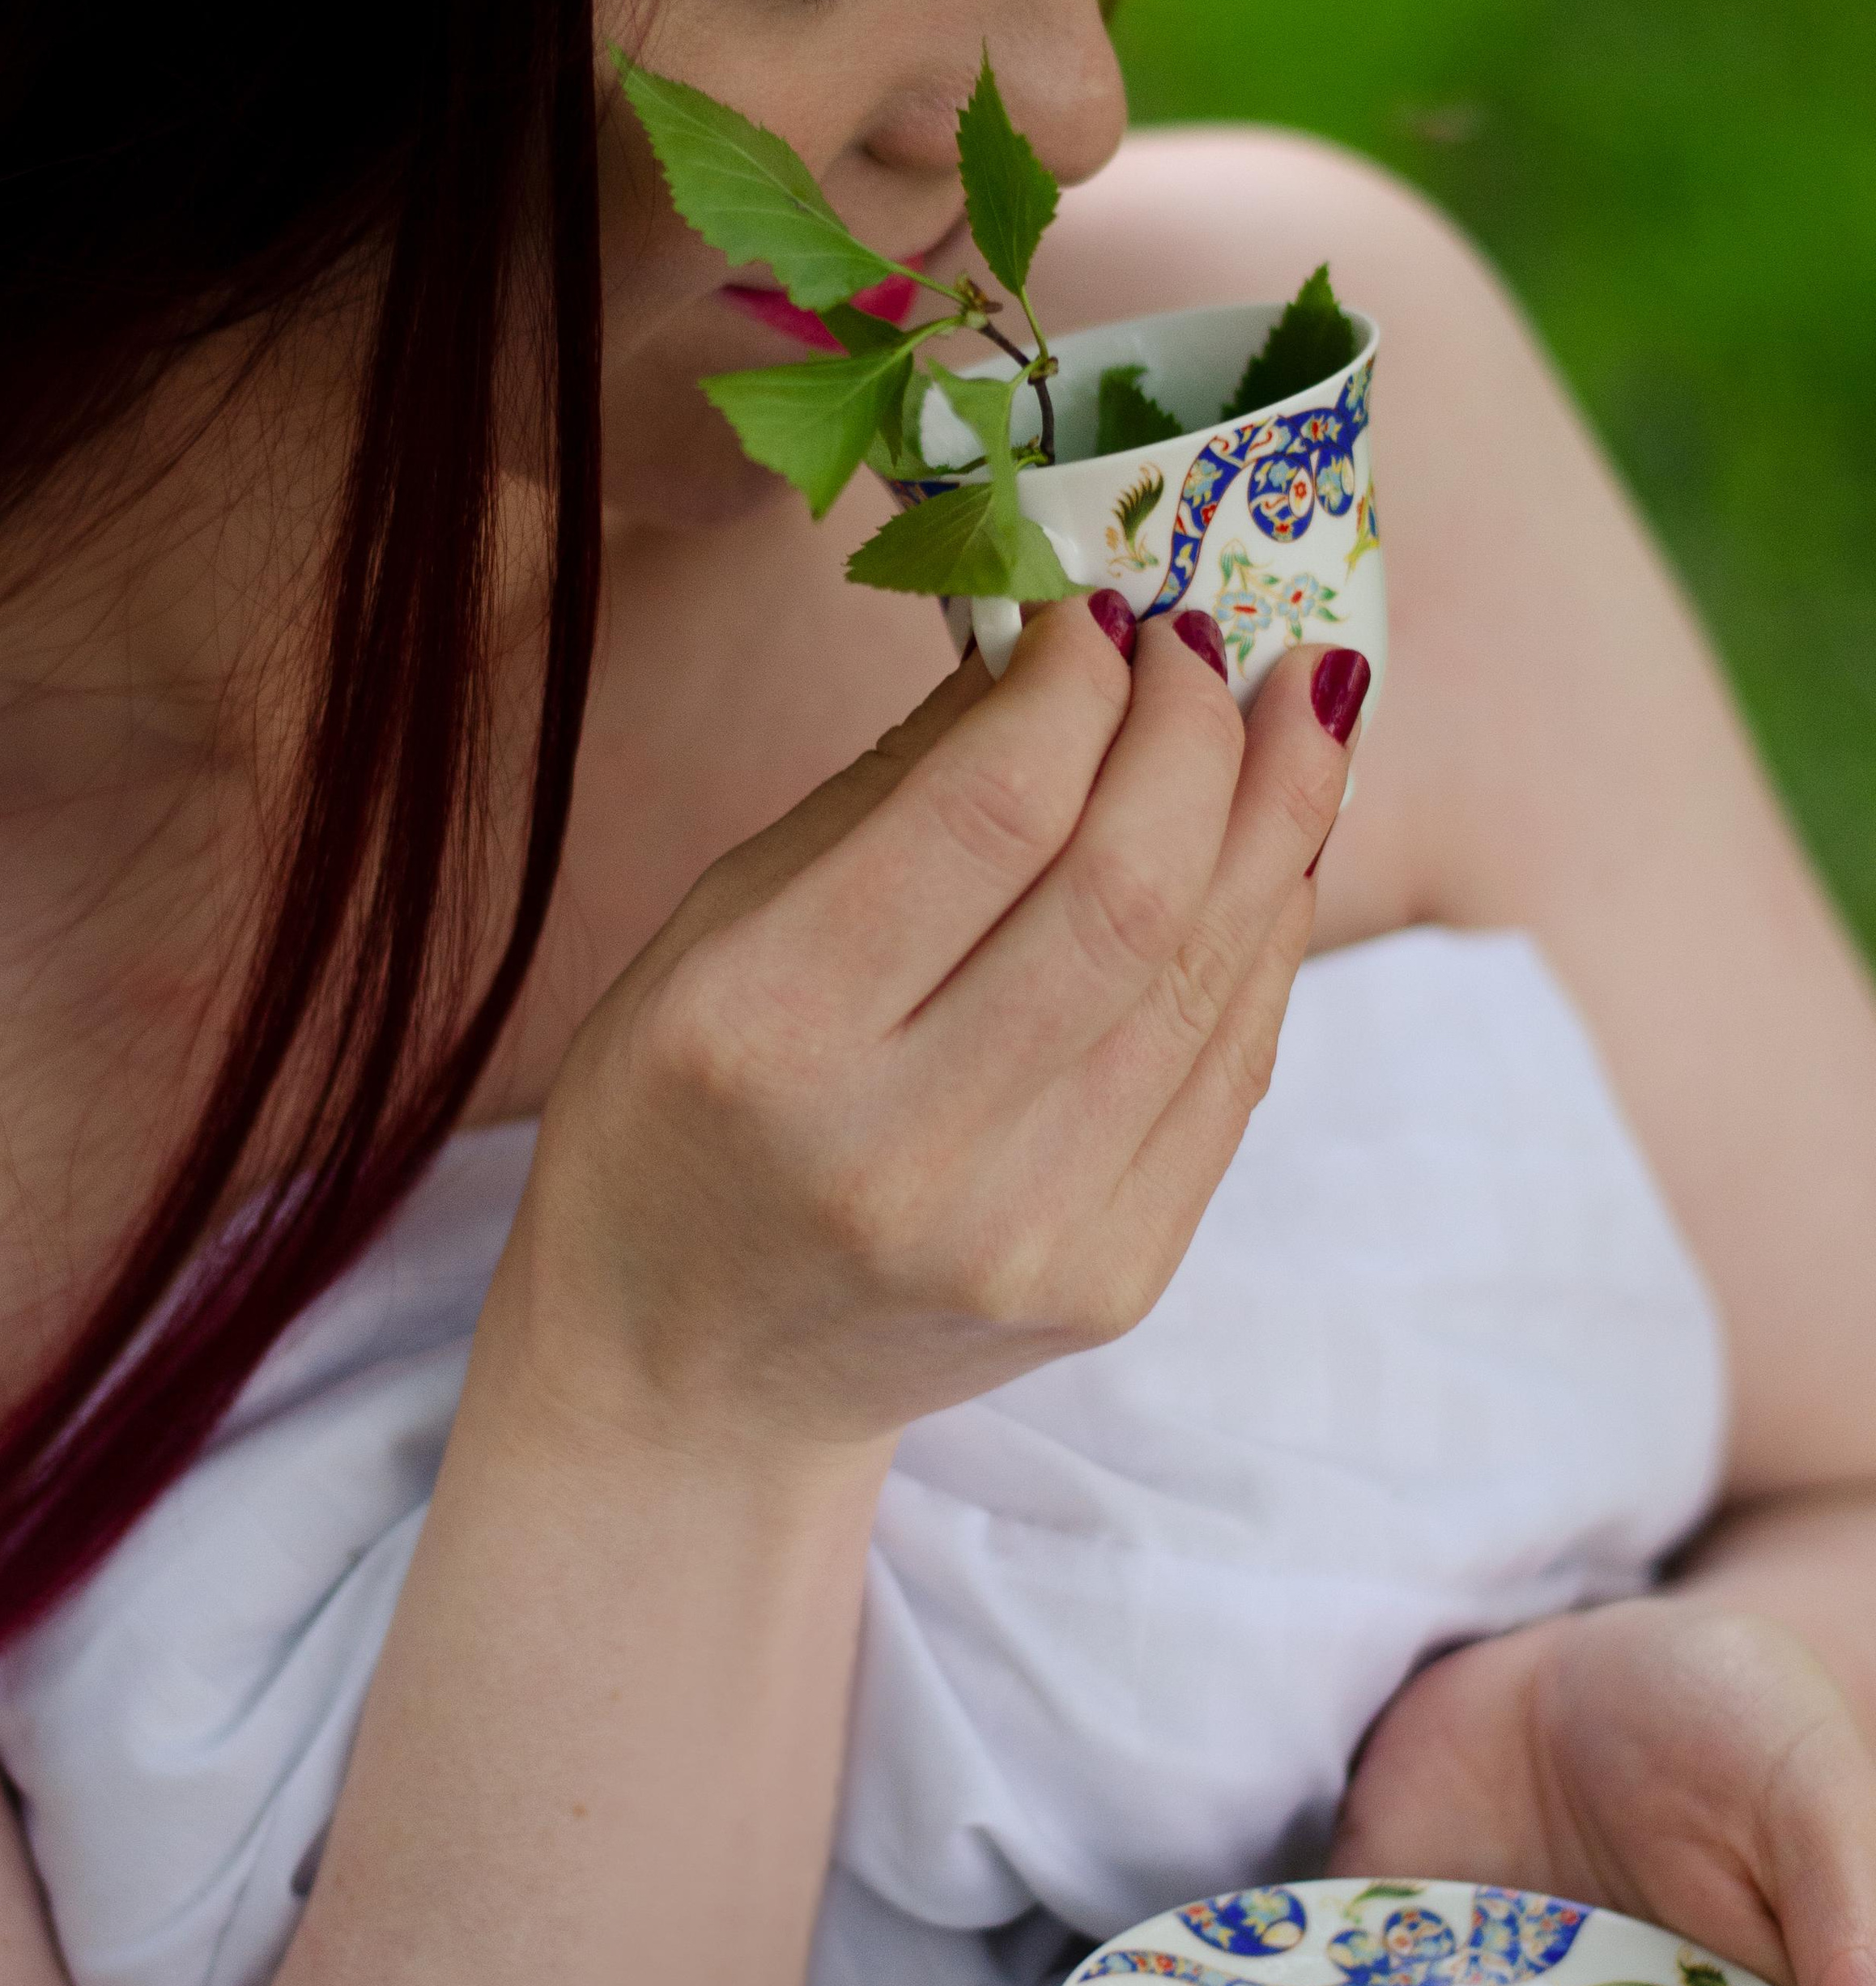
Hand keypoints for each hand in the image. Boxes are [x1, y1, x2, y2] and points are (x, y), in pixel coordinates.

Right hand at [493, 601, 1358, 1455]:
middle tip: (1218, 638)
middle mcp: (907, 1147)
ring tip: (1308, 708)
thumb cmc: (677, 1119)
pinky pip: (1232, 1071)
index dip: (1080, 681)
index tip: (1100, 606)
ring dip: (1280, 817)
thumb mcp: (716, 930)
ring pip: (1209, 976)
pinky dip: (1268, 939)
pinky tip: (1274, 850)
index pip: (992, 813)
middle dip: (1202, 732)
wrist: (685, 1379)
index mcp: (773, 1031)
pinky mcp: (1113, 1283)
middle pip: (1131, 891)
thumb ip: (892, 789)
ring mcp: (1027, 1232)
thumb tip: (1055, 641)